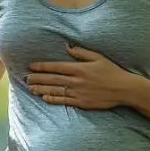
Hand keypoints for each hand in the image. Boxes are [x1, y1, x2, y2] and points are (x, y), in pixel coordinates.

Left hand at [26, 45, 141, 108]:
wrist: (124, 89)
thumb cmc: (112, 71)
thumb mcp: (98, 57)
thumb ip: (82, 52)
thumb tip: (67, 47)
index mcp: (79, 68)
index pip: (56, 67)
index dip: (42, 67)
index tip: (31, 66)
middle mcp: (76, 80)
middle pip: (52, 79)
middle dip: (37, 79)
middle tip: (25, 78)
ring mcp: (78, 93)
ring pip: (55, 91)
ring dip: (41, 90)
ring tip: (30, 88)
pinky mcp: (82, 103)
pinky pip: (64, 101)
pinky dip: (53, 99)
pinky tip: (44, 98)